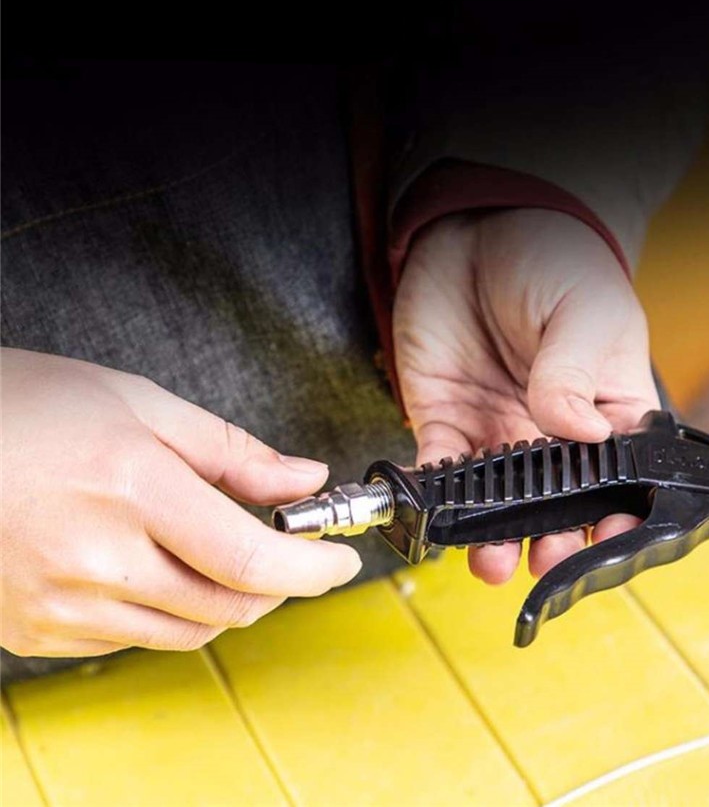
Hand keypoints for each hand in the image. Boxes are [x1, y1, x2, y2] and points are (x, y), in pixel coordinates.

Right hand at [1, 349, 360, 657]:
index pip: (250, 558)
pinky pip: (131, 640)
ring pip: (185, 632)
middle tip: (287, 550)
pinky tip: (153, 567)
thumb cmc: (28, 406)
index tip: (342, 559)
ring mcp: (61, 604)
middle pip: (227, 606)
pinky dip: (166, 611)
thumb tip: (303, 479)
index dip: (313, 568)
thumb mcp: (138, 403)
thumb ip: (230, 450)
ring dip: (225, 599)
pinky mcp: (35, 630)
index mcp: (131, 487)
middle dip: (276, 584)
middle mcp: (96, 558)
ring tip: (218, 551)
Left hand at [393, 208, 658, 583]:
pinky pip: (439, 470)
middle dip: (551, 541)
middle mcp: (553, 433)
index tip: (602, 536)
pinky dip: (435, 496)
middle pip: (556, 505)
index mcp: (606, 410)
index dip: (613, 515)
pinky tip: (436, 511)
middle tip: (541, 557)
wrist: (474, 232)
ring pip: (497, 502)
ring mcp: (498, 431)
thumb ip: (574, 372)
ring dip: (493, 536)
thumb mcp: (582, 310)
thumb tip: (575, 430)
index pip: (618, 479)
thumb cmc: (551, 261)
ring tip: (491, 559)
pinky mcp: (446, 421)